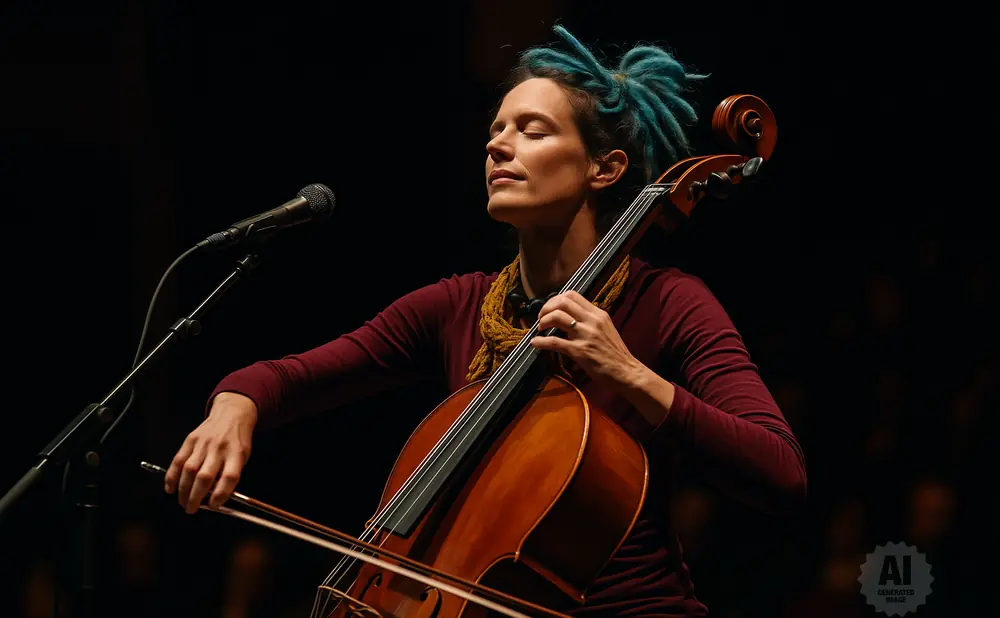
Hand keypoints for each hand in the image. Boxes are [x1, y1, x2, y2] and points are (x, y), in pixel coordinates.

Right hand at [164, 392, 256, 513]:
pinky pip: (178, 460)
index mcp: (237, 453)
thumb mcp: (243, 457)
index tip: (214, 506)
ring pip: (189, 470)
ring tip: (182, 502)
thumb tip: (214, 499)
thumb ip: (230, 476)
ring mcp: (203, 443)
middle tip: (191, 509)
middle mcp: (219, 448)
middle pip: (205, 477)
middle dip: (196, 497)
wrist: (231, 413)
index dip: (221, 495)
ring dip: (183, 490)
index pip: (229, 477)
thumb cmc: (238, 440)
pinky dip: (172, 477)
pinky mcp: (190, 439)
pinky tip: (170, 488)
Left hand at [530, 290, 644, 390]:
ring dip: (543, 321)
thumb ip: (590, 321)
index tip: (550, 308)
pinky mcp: (580, 351)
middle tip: (541, 318)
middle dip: (546, 308)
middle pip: (562, 302)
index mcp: (598, 313)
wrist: (626, 371)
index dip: (556, 299)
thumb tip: (571, 317)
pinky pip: (554, 342)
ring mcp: (585, 335)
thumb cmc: (615, 353)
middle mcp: (592, 320)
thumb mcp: (605, 329)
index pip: (572, 295)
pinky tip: (535, 343)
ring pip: (557, 317)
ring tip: (540, 328)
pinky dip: (541, 341)